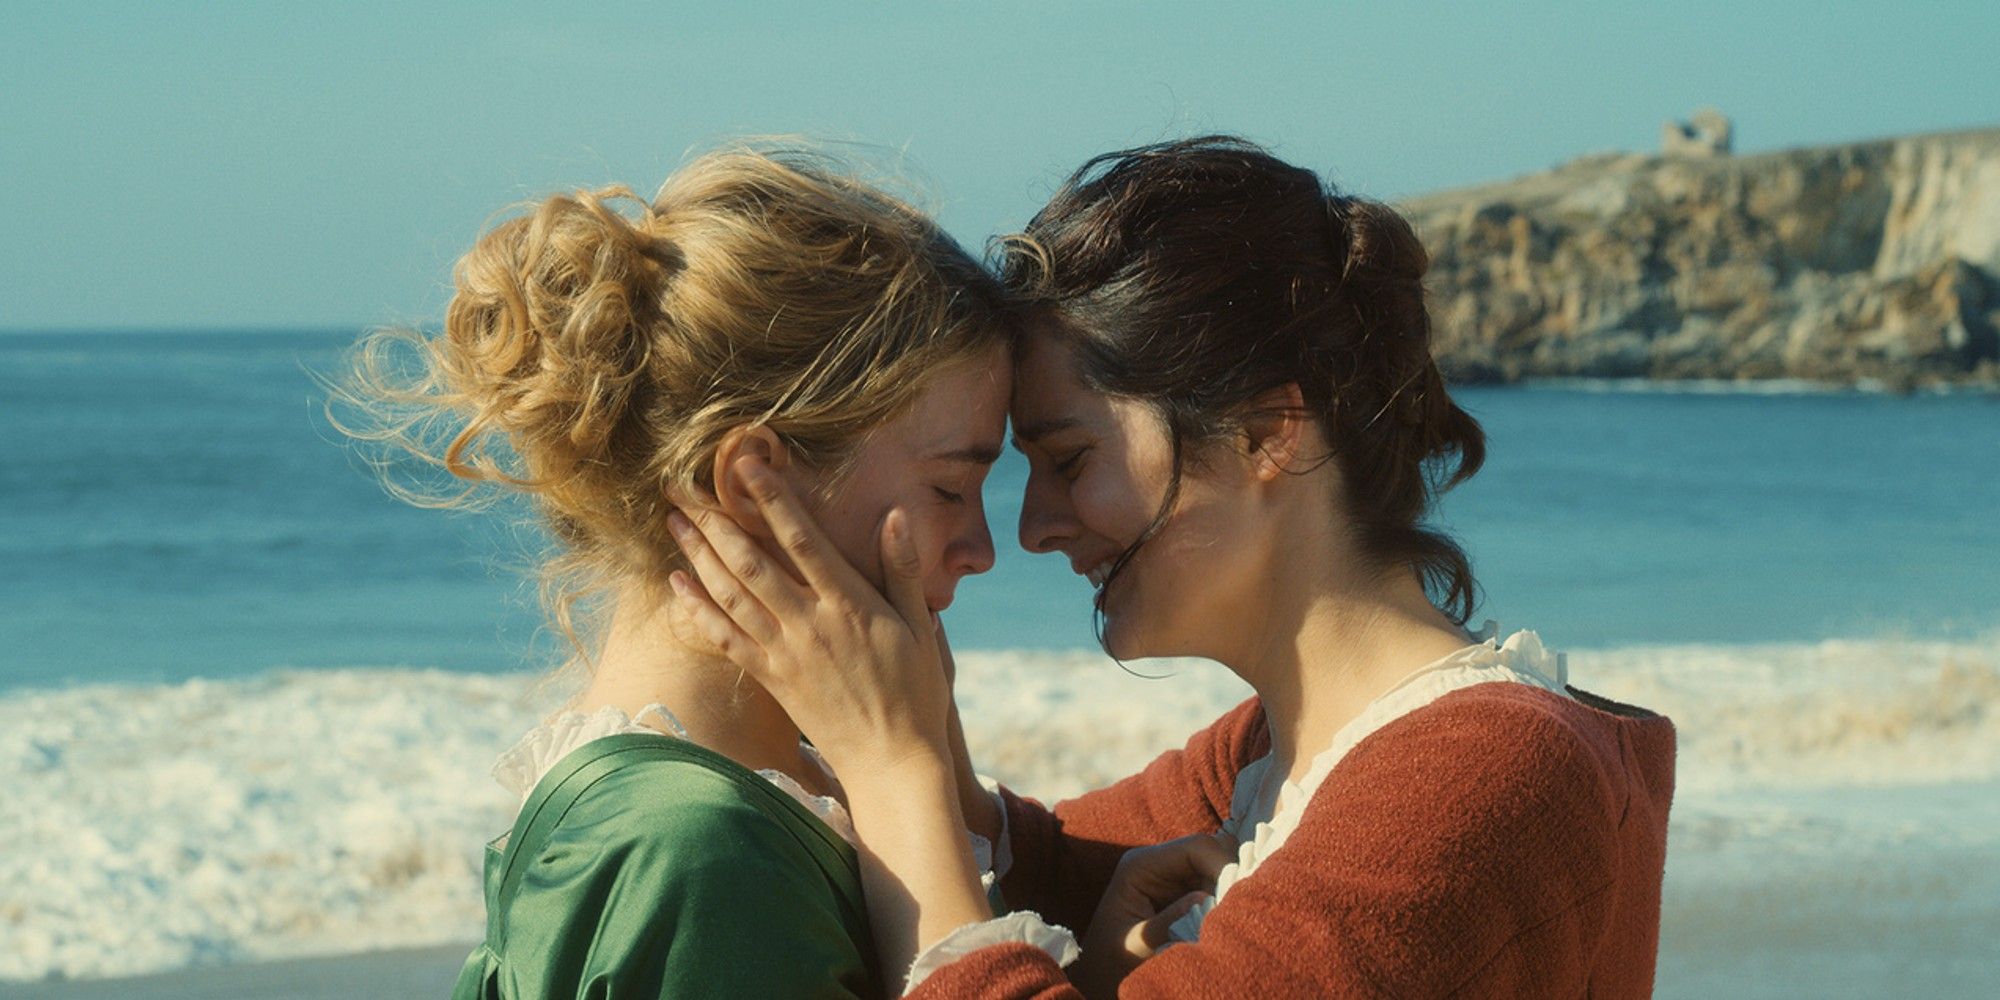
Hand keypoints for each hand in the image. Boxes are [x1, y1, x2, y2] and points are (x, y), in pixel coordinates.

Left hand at [666, 456, 950, 775]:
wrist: (892, 760)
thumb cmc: (915, 691)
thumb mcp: (922, 627)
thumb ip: (904, 571)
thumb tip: (894, 517)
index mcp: (849, 605)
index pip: (804, 541)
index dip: (774, 500)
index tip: (747, 466)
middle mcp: (810, 624)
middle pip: (752, 563)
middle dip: (715, 521)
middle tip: (683, 486)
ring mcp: (785, 653)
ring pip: (731, 596)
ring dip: (698, 555)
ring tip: (674, 521)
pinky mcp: (771, 679)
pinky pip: (725, 639)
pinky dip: (697, 609)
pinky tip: (677, 583)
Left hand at [1072, 832, 1237, 997]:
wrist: (1101, 979)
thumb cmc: (1112, 963)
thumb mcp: (1139, 945)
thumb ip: (1170, 921)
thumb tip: (1206, 897)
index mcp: (1141, 865)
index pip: (1195, 847)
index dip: (1223, 864)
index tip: (1239, 896)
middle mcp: (1159, 863)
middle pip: (1211, 853)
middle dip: (1230, 876)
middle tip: (1240, 908)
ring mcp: (1172, 878)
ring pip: (1218, 869)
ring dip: (1230, 889)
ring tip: (1233, 917)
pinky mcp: (1183, 895)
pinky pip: (1215, 888)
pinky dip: (1225, 900)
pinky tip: (1225, 920)